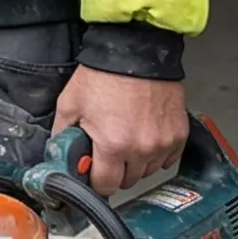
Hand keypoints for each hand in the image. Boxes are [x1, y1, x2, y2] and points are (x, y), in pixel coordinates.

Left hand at [53, 65, 187, 195]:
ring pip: (148, 171)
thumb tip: (59, 154)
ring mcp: (162, 144)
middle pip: (128, 181)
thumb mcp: (70, 103)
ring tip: (126, 138)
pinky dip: (156, 153)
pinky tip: (144, 136)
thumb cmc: (103, 76)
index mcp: (112, 145)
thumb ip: (62, 134)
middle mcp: (141, 150)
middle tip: (107, 150)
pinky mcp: (179, 136)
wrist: (134, 52)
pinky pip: (167, 159)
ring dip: (136, 162)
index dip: (95, 181)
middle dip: (115, 170)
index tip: (92, 172)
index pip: (105, 186)